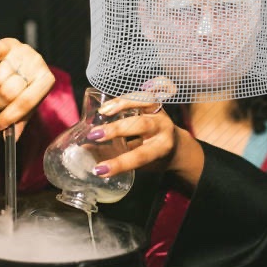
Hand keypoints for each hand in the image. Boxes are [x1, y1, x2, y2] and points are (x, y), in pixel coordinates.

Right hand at [0, 38, 54, 137]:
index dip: (9, 116)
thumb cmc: (26, 90)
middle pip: (10, 90)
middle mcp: (38, 63)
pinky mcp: (8, 43)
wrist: (24, 67)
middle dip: (0, 103)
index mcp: (47, 81)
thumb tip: (11, 140)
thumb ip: (19, 122)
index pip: (26, 102)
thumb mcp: (27, 107)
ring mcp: (23, 51)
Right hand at [89, 92, 203, 188]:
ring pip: (144, 103)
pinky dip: (123, 99)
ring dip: (121, 106)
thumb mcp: (142, 164)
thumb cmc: (155, 158)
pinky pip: (140, 96)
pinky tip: (107, 106)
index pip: (140, 156)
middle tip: (94, 135)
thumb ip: (119, 156)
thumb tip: (88, 152)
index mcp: (162, 148)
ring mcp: (160, 113)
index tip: (99, 169)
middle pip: (141, 125)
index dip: (119, 163)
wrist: (177, 146)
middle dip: (116, 129)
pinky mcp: (154, 104)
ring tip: (101, 112)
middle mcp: (163, 128)